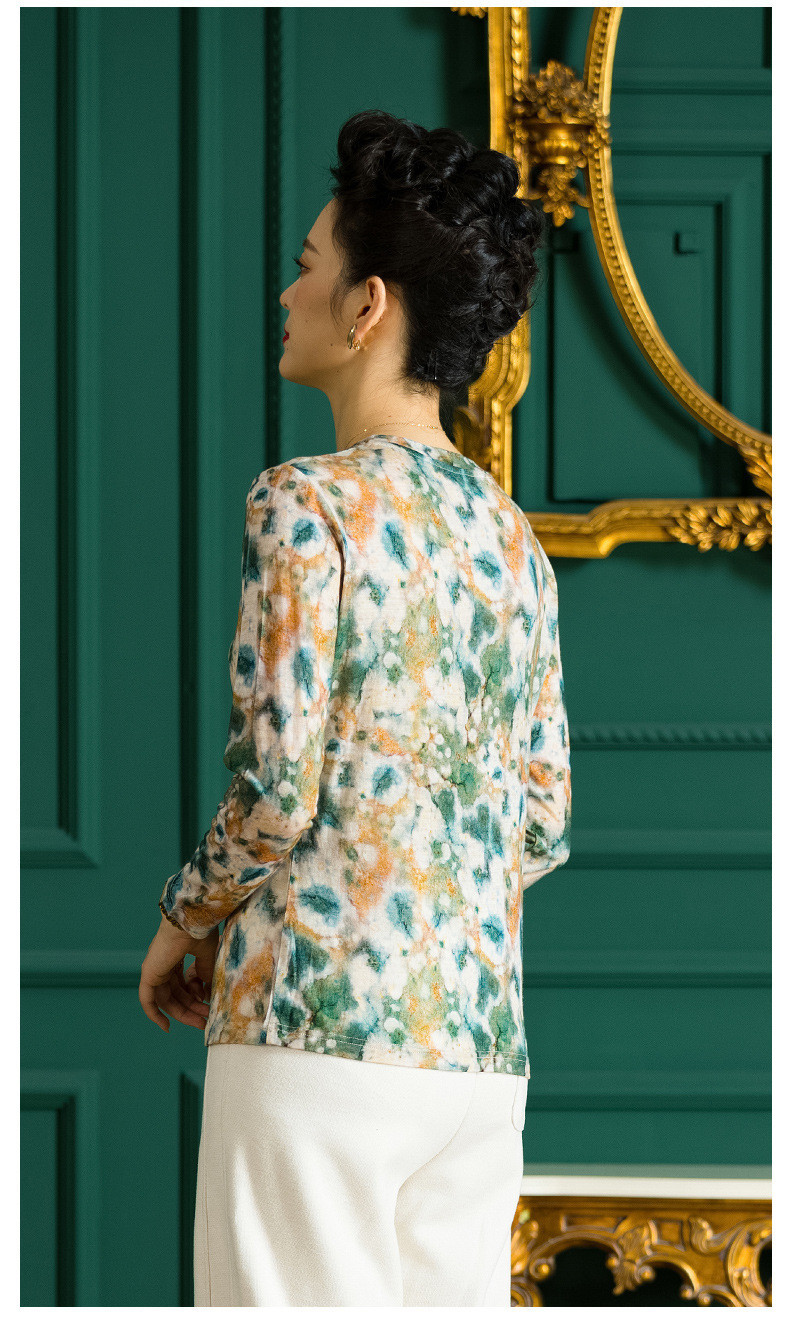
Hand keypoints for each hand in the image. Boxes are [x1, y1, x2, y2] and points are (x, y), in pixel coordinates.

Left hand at [139, 917, 219, 1032]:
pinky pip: (148, 1000)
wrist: (190, 920)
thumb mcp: (207, 956)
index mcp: (175, 956)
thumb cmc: (199, 931)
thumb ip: (206, 973)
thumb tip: (207, 992)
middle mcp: (163, 964)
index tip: (209, 1006)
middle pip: (175, 994)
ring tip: (200, 1022)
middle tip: (205, 1020)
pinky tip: (166, 1027)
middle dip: (191, 1009)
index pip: (181, 984)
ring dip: (182, 1013)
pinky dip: (154, 1015)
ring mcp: (155, 969)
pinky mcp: (149, 975)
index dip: (194, 998)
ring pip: (165, 1000)